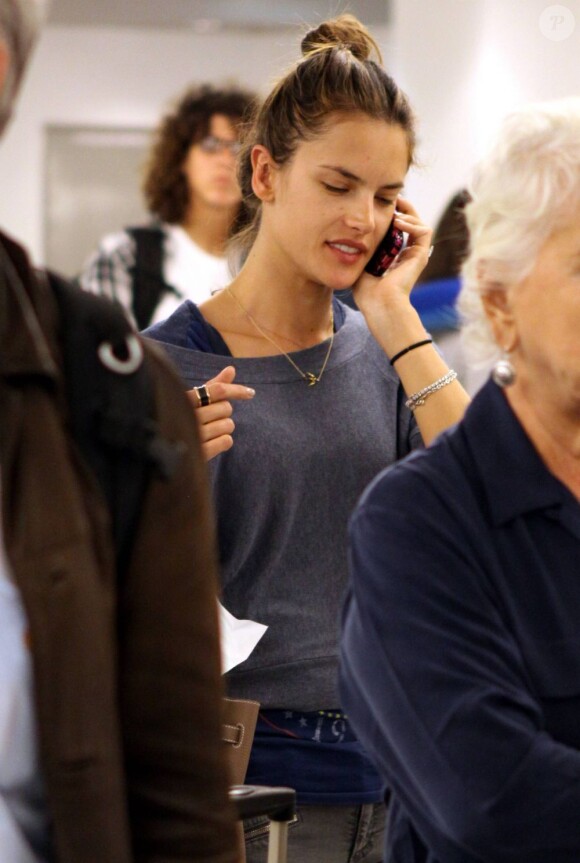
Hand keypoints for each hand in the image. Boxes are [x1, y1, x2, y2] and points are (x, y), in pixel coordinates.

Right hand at [186, 366, 254, 460]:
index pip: (217, 390)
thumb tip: (231, 369)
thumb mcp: (194, 400)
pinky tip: (211, 443)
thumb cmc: (183, 419)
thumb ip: (213, 385)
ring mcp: (193, 436)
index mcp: (184, 399)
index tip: (250, 393)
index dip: (236, 390)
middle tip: (210, 418)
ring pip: (228, 425)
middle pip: (226, 408)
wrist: (167, 450)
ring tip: (208, 432)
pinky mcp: (200, 453)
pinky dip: (223, 442)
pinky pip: (227, 441)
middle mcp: (187, 416)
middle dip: (223, 413)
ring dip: (223, 428)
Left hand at [354, 196, 432, 312]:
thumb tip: (349, 235)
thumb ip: (360, 249)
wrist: (379, 304)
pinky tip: (398, 222)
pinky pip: (424, 231)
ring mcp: (416, 255)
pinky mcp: (421, 256)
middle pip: (412, 223)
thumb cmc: (367, 291)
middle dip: (403, 208)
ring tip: (394, 209)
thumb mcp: (360, 264)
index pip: (398, 230)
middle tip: (392, 198)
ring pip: (420, 224)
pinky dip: (413, 223)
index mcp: (395, 257)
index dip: (391, 215)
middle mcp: (408, 255)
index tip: (380, 206)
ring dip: (409, 213)